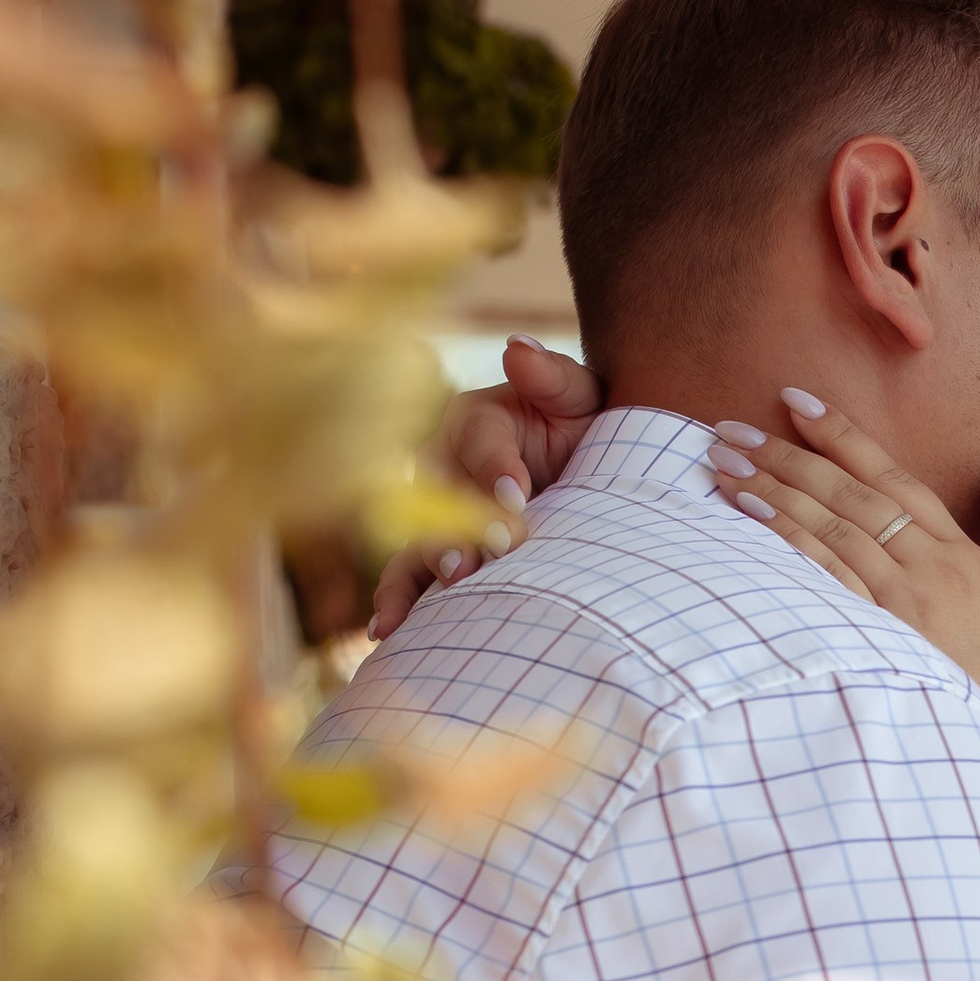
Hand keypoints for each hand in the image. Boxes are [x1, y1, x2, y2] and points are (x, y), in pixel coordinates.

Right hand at [366, 338, 598, 637]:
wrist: (592, 472)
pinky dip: (397, 599)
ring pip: (413, 534)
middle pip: (434, 492)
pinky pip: (409, 573)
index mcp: (474, 419)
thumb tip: (516, 350)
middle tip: (472, 558)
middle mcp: (443, 462)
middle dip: (450, 526)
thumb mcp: (579, 394)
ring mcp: (436, 511)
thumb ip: (551, 375)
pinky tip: (386, 631)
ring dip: (420, 565)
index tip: (518, 497)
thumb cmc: (583, 425)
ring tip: (432, 595)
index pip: (477, 442)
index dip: (495, 469)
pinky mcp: (441, 549)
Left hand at [708, 402, 979, 764]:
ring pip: (830, 528)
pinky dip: (786, 539)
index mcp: (961, 555)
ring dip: (774, 490)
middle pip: (851, 495)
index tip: (797, 401)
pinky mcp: (875, 637)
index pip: (894, 478)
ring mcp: (901, 604)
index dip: (843, 436)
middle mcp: (931, 570)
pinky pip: (823, 575)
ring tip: (725, 462)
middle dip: (790, 455)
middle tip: (734, 427)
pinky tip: (748, 514)